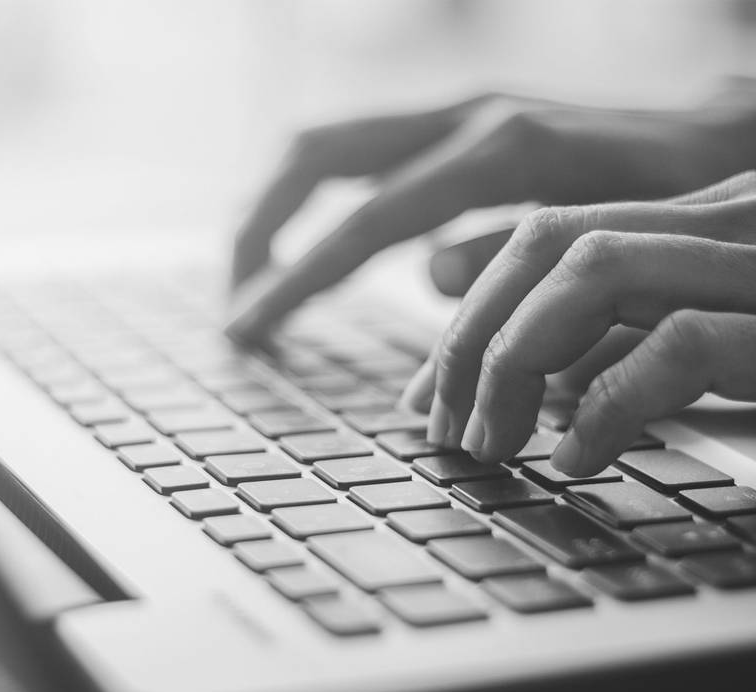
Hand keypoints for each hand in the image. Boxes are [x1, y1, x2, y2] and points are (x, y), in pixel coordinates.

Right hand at [227, 88, 755, 342]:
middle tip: (234, 304)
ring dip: (277, 212)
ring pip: (328, 145)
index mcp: (502, 149)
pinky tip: (318, 254)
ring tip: (253, 281)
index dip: (296, 280)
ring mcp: (459, 111)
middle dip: (259, 230)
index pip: (363, 221)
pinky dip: (322, 205)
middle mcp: (465, 115)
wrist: (730, 129)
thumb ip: (521, 262)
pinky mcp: (461, 125)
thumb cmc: (687, 196)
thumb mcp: (620, 242)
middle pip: (315, 156)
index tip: (246, 330)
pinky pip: (364, 156)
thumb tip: (429, 280)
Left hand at [402, 171, 755, 475]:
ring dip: (516, 361)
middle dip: (470, 336)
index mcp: (697, 218)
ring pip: (594, 268)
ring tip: (492, 443)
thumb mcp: (706, 332)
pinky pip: (680, 343)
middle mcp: (728, 216)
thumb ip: (612, 331)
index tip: (429, 395)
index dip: (470, 313)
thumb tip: (514, 363)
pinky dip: (609, 405)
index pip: (547, 237)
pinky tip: (577, 458)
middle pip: (549, 240)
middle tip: (443, 427)